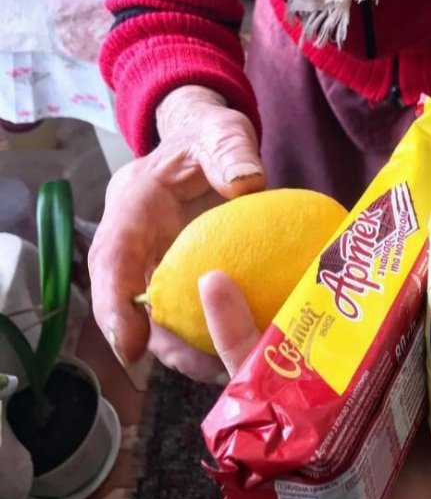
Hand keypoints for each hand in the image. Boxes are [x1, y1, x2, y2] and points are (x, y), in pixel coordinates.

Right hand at [89, 85, 264, 379]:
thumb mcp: (220, 133)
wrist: (206, 143)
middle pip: (130, 303)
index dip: (114, 305)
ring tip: (227, 366)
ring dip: (185, 346)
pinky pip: (186, 310)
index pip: (112, 258)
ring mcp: (157, 263)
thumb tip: (250, 182)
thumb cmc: (207, 138)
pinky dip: (208, 331)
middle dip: (158, 342)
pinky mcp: (183, 276)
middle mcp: (136, 243)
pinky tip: (245, 344)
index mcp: (132, 206)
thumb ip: (230, 151)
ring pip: (158, 315)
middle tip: (202, 366)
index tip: (129, 346)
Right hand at [200, 234, 430, 498]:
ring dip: (288, 288)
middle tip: (357, 209)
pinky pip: (263, 388)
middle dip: (359, 260)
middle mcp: (407, 386)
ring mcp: (359, 413)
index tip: (423, 195)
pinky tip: (217, 288)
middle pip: (374, 309)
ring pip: (316, 338)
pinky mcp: (315, 445)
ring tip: (268, 229)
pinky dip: (235, 340)